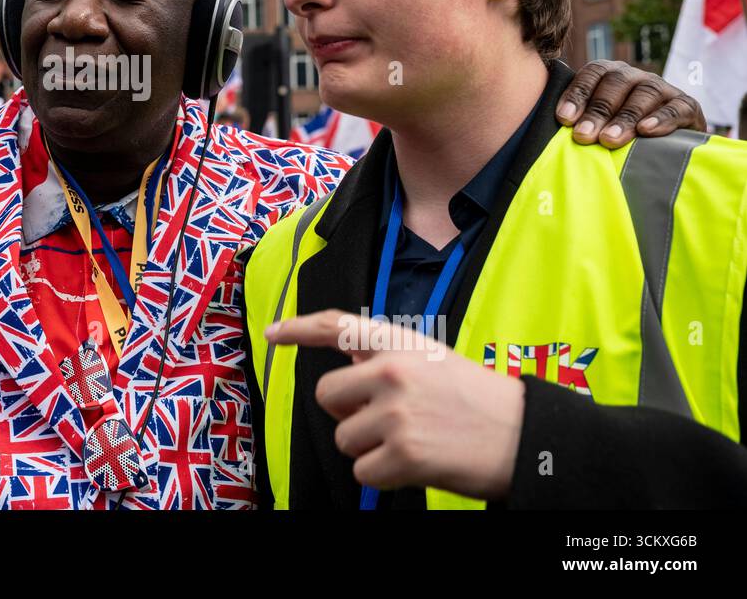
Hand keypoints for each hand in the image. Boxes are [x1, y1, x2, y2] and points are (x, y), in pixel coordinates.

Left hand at [266, 310, 524, 500]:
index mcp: (400, 346)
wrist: (527, 437)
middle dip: (348, 413)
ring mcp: (395, 413)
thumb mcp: (434, 361)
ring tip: (413, 441)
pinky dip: (382, 476)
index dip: (299, 329)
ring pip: (344, 438)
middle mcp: (392, 373)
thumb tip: (350, 365)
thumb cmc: (481, 402)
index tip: (274, 334)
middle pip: (327, 396)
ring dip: (369, 448)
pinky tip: (415, 464)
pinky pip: (362, 472)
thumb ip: (389, 360)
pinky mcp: (403, 454)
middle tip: (386, 421)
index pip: (338, 327)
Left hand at [556, 60, 705, 147]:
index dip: (577, 94)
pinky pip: (676, 108)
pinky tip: (646, 131)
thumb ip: (576, 121)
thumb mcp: (596, 123)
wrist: (665, 144)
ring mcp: (662, 89)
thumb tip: (544, 133)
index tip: (563, 119)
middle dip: (597, 111)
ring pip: (644, 94)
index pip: (592, 74)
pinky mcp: (687, 106)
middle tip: (583, 136)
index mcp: (610, 75)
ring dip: (625, 117)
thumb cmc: (617, 132)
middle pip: (616, 84)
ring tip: (609, 139)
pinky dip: (661, 118)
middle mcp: (636, 77)